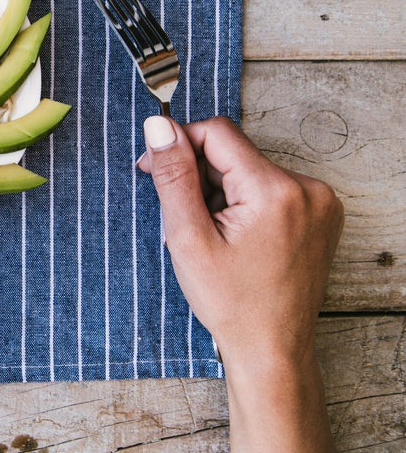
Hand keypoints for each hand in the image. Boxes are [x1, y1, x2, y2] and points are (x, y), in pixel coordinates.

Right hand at [138, 115, 341, 452]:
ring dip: (221, 189)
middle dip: (200, 175)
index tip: (154, 171)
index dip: (178, 146)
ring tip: (213, 232)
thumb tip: (158, 126)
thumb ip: (174, 175)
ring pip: (249, 168)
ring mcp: (319, 200)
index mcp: (275, 190)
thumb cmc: (231, 302)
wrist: (272, 347)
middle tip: (185, 217)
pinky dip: (244, 200)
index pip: (216, 133)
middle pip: (233, 152)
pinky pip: (269, 185)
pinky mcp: (319, 212)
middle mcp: (307, 187)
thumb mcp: (188, 237)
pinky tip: (236, 234)